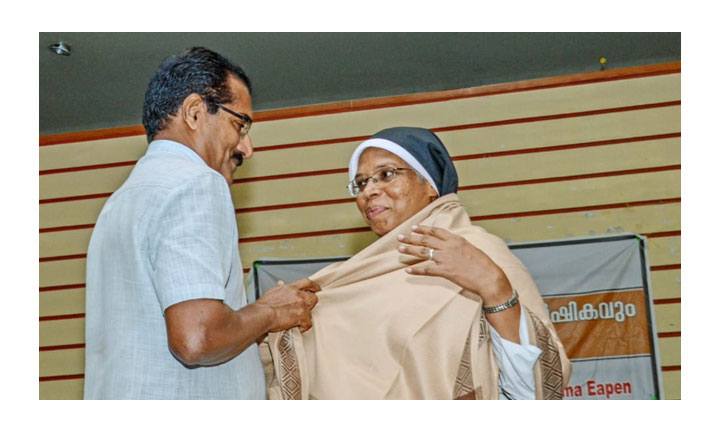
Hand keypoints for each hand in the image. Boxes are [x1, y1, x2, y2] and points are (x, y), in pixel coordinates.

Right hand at [255, 278, 320, 332]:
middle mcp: (298, 295)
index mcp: (290, 288)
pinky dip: (303, 327)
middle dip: (311, 304)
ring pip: (311, 311)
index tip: (316, 289)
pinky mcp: (301, 316)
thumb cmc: (264, 305)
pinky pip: (308, 323)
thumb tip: (281, 284)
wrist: (262, 314)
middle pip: (313, 297)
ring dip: (305, 317)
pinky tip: (297, 328)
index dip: (314, 286)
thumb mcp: (272, 292)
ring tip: (297, 321)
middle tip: (307, 309)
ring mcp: (301, 305)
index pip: (307, 283)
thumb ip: (280, 288)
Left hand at [397, 225, 511, 304]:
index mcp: (456, 239)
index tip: (413, 227)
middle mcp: (449, 246)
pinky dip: (416, 270)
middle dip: (411, 238)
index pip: (435, 231)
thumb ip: (458, 244)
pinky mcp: (445, 271)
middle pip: (425, 240)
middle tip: (399, 237)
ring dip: (410, 250)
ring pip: (423, 252)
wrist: (488, 277)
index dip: (423, 229)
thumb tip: (450, 243)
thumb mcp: (470, 248)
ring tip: (400, 249)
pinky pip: (427, 270)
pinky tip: (408, 270)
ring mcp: (446, 258)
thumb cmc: (482, 264)